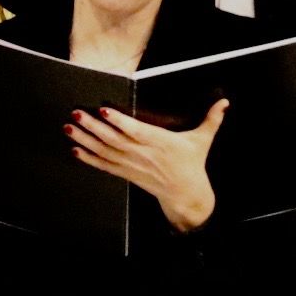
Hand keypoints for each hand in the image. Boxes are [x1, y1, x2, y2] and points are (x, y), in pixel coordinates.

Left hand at [69, 99, 227, 233]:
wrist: (185, 193)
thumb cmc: (192, 163)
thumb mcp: (202, 140)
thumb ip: (212, 119)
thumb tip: (225, 102)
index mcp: (160, 143)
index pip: (136, 131)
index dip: (120, 122)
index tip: (104, 110)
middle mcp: (143, 154)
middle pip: (113, 140)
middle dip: (93, 127)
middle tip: (76, 114)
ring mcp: (132, 165)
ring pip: (104, 151)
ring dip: (85, 140)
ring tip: (70, 128)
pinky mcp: (126, 173)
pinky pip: (103, 165)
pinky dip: (88, 158)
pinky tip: (75, 149)